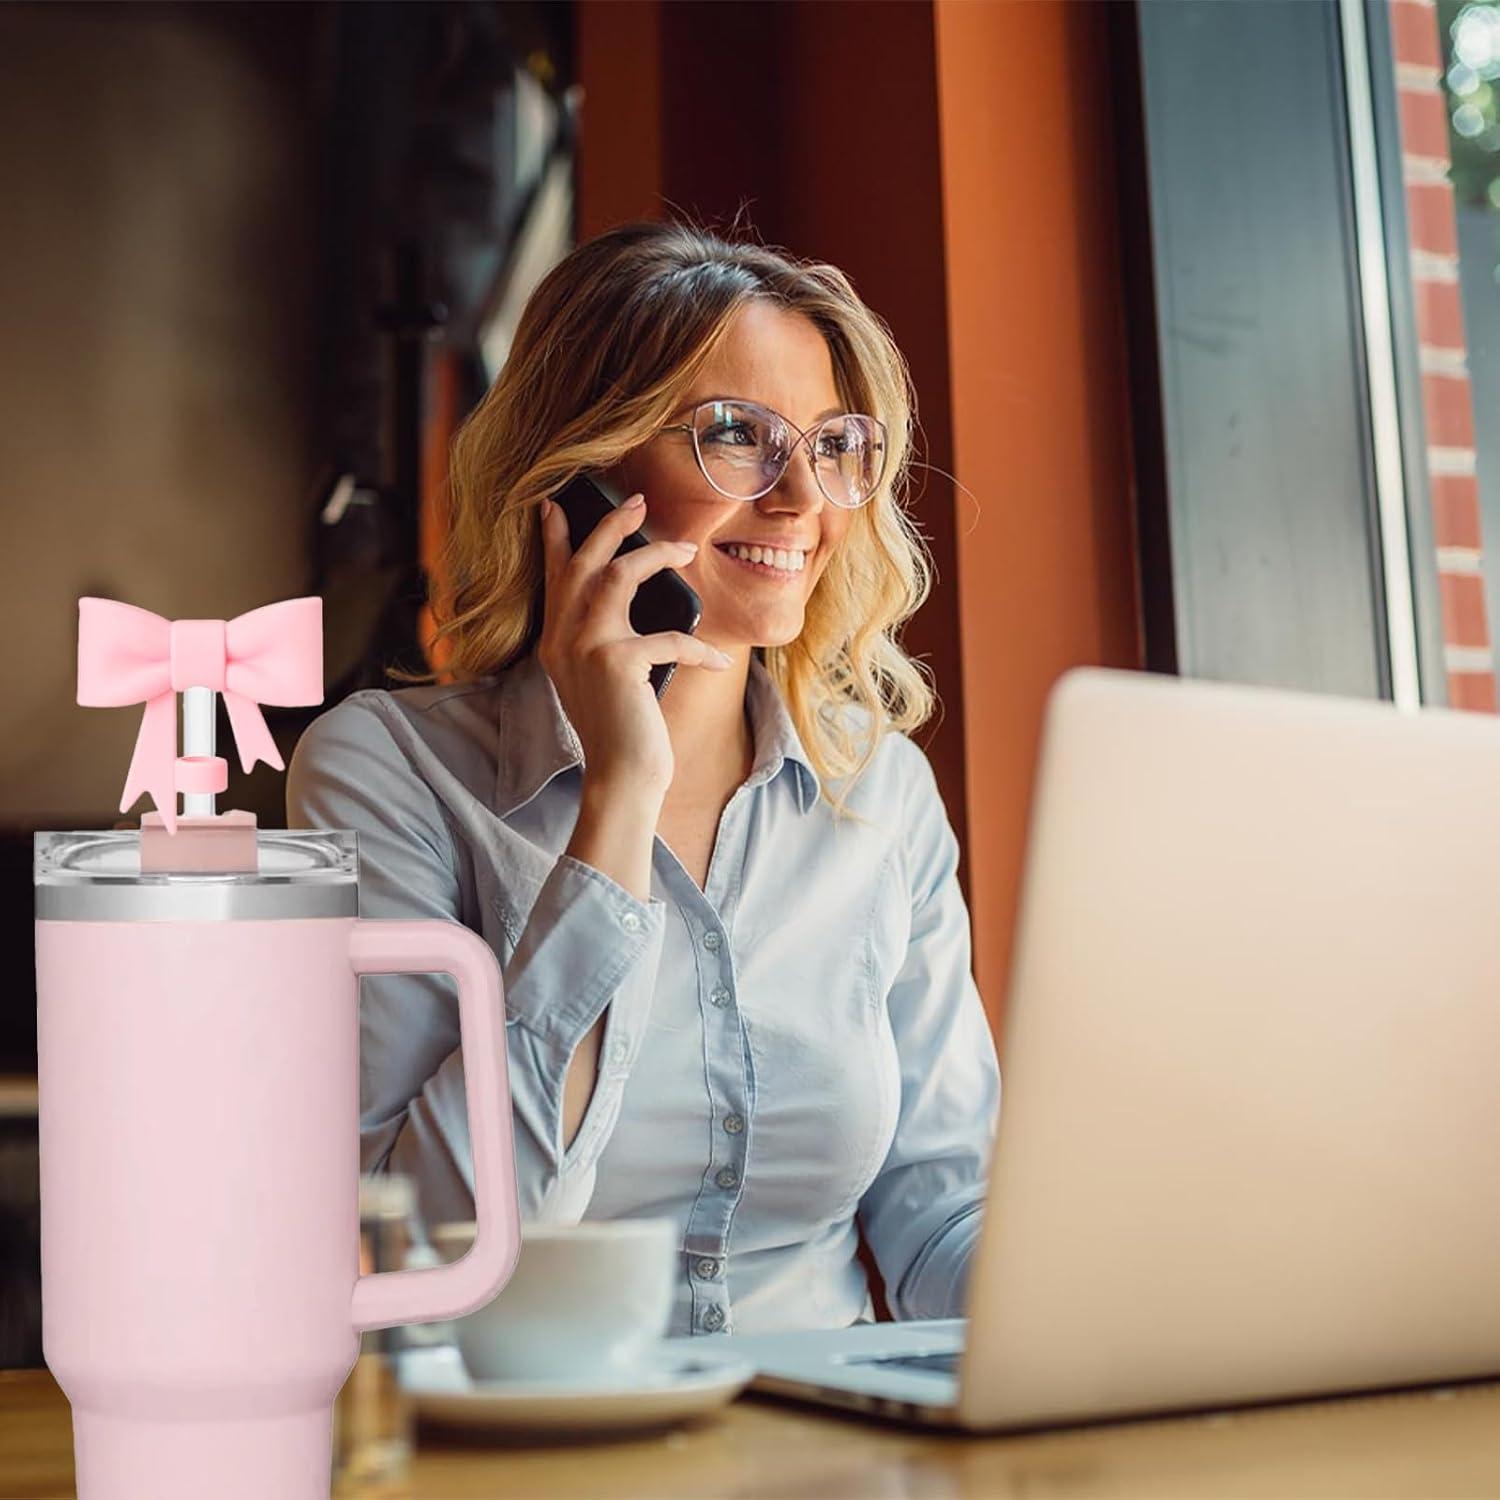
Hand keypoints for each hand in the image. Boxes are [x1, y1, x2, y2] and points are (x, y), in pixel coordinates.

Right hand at [536, 490, 730, 802]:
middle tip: (638, 501)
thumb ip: (604, 640)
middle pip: (583, 562)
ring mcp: (586, 648)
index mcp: (556, 640)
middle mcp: (563, 639)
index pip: (554, 577)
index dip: (557, 539)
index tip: (556, 505)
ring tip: (686, 551)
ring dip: (656, 557)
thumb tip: (629, 596)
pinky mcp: (617, 663)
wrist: (621, 777)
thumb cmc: (622, 729)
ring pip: (618, 577)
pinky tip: (719, 661)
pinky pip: (667, 637)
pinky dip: (699, 648)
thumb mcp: (603, 677)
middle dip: (611, 525)